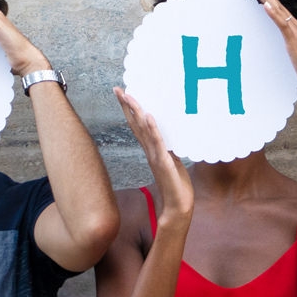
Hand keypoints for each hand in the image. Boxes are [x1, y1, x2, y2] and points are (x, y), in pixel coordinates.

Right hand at [115, 87, 191, 222]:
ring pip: (144, 130)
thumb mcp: (173, 163)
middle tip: (118, 89)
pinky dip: (153, 129)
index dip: (130, 110)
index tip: (124, 94)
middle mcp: (151, 151)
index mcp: (153, 150)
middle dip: (127, 106)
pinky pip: (158, 143)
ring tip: (130, 96)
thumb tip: (168, 139)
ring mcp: (156, 156)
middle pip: (136, 124)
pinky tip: (149, 117)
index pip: (139, 126)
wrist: (178, 208)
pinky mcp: (164, 163)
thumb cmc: (177, 187)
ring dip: (137, 112)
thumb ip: (168, 150)